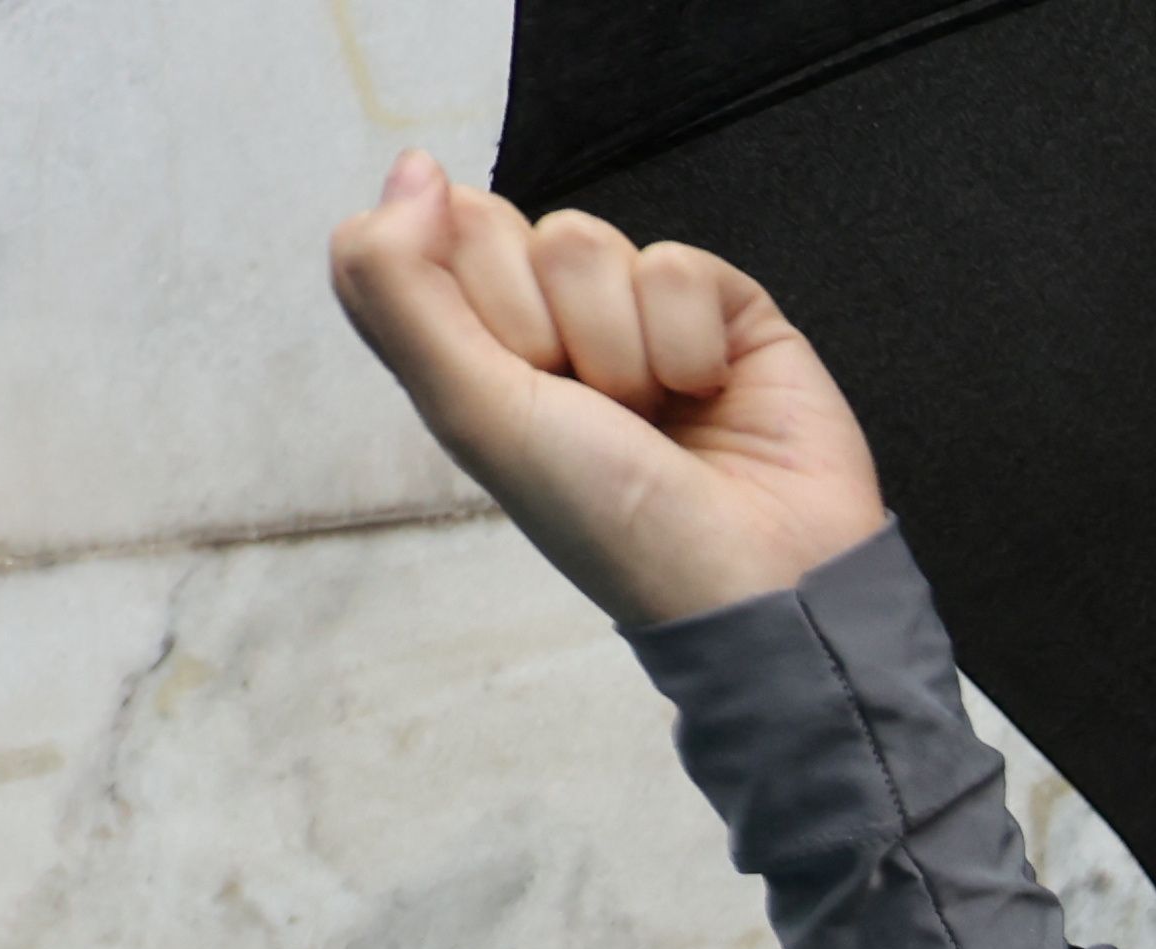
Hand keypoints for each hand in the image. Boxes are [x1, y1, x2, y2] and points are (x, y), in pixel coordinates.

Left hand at [329, 149, 884, 628]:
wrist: (757, 576)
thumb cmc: (613, 523)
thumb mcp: (472, 414)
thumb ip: (398, 285)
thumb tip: (410, 164)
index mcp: (469, 353)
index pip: (412, 239)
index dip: (450, 292)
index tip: (500, 373)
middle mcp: (544, 323)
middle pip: (492, 223)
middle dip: (537, 321)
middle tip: (583, 405)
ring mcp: (633, 311)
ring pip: (585, 240)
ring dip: (619, 345)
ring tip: (653, 414)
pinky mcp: (721, 306)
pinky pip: (677, 262)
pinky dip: (690, 341)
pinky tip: (710, 395)